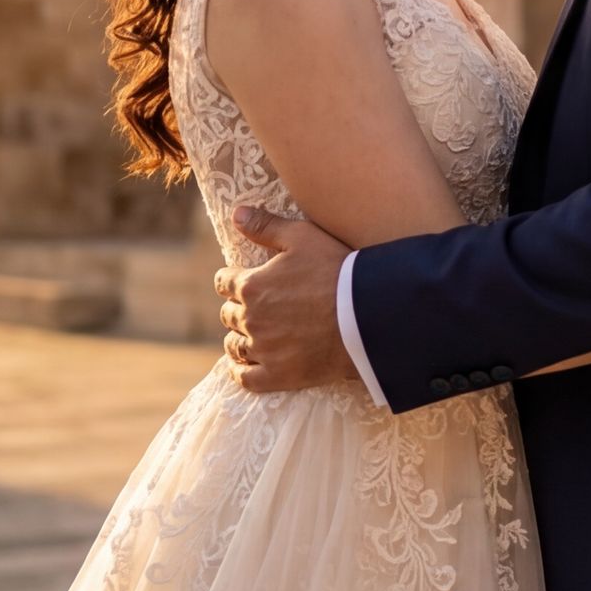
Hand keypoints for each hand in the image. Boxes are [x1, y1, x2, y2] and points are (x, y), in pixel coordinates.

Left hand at [214, 205, 359, 394]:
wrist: (366, 315)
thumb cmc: (336, 270)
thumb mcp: (303, 236)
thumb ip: (266, 225)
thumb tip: (236, 213)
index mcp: (251, 285)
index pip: (224, 282)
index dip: (232, 279)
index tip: (242, 281)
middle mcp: (250, 318)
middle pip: (228, 314)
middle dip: (238, 308)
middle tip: (255, 307)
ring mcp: (263, 349)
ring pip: (234, 345)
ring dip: (238, 338)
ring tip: (251, 335)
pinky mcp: (277, 375)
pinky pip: (245, 378)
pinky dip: (240, 371)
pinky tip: (244, 365)